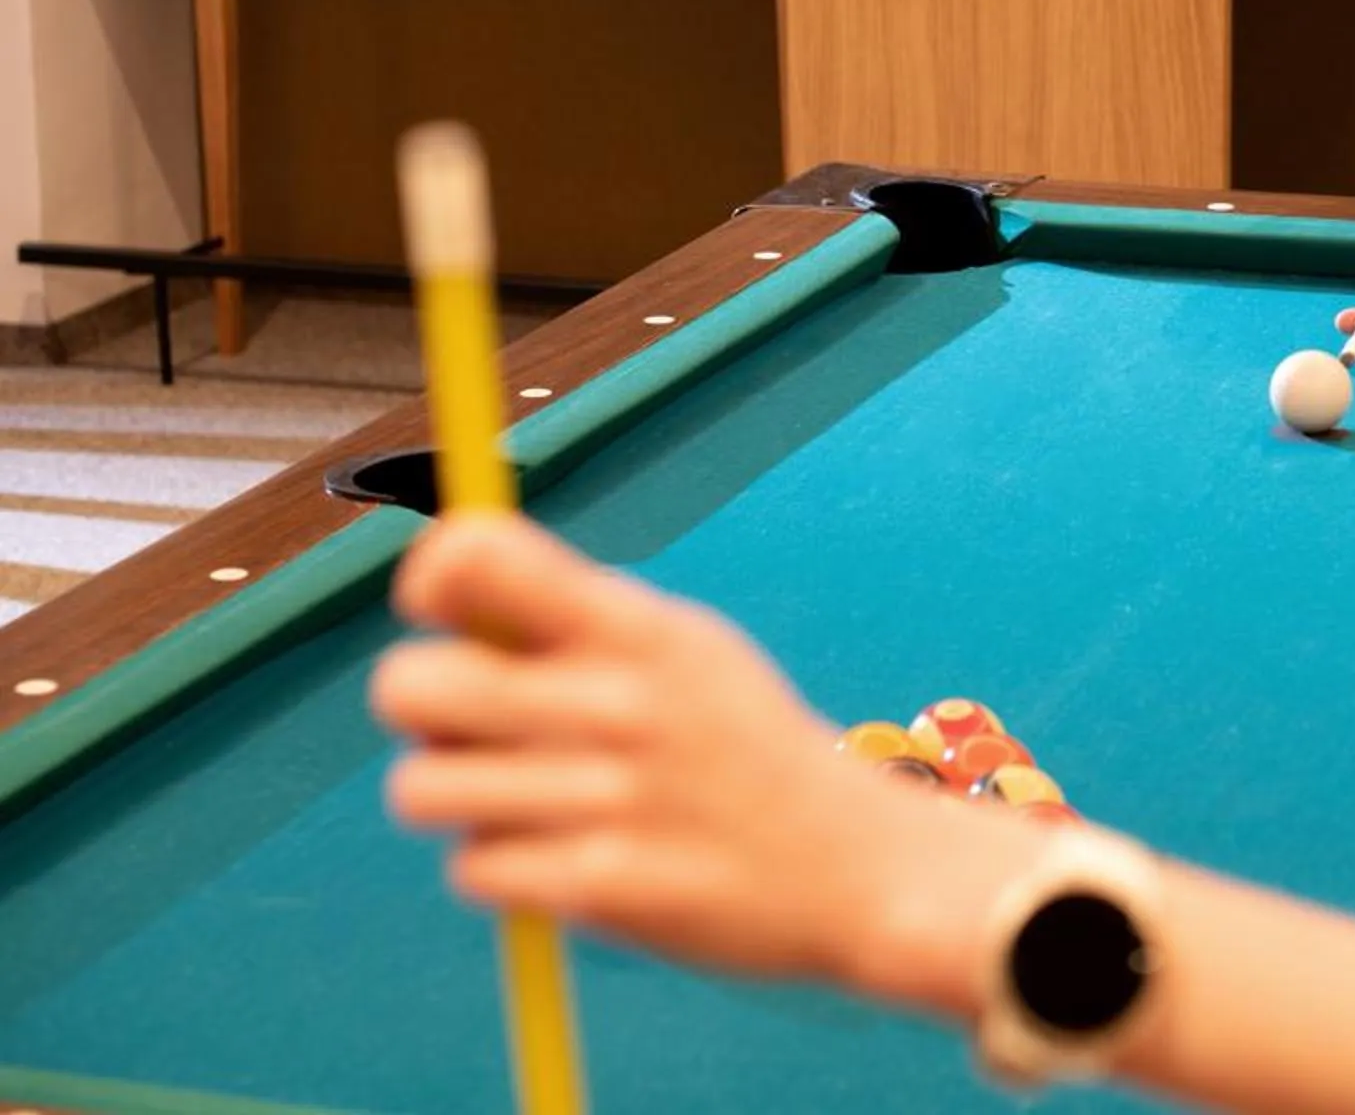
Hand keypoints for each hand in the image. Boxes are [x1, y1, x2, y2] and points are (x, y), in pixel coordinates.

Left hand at [372, 514, 1033, 1014]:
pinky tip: (569, 857)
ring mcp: (607, 798)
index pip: (474, 560)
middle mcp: (617, 702)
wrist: (851, 866)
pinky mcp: (597, 888)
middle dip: (422, 712)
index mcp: (638, 626)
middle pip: (408, 685)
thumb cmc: (743, 745)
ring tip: (529, 800)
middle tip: (482, 730)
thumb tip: (443, 571)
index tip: (445, 614)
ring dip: (459, 800)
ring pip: (420, 788)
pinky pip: (472, 870)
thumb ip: (573, 614)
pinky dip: (506, 870)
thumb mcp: (687, 648)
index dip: (429, 579)